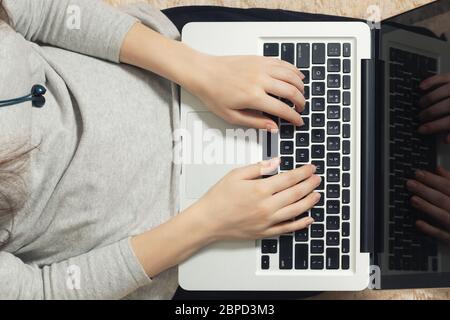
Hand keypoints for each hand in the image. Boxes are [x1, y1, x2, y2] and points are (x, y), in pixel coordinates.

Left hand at [188, 54, 304, 129]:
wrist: (204, 72)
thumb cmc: (214, 93)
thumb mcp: (232, 116)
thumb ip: (255, 122)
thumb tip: (272, 127)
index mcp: (253, 97)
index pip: (282, 109)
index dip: (294, 117)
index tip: (298, 121)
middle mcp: (260, 80)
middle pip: (291, 91)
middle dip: (301, 102)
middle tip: (301, 109)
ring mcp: (261, 67)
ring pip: (290, 75)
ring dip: (300, 86)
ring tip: (301, 94)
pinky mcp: (260, 59)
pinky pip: (283, 63)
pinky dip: (293, 70)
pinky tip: (297, 76)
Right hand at [190, 159, 319, 240]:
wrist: (208, 220)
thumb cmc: (219, 198)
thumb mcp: (236, 174)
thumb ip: (258, 167)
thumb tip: (276, 162)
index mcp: (260, 189)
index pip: (289, 178)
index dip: (303, 172)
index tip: (311, 168)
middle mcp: (267, 206)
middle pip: (296, 193)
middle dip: (310, 184)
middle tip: (317, 178)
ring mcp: (268, 221)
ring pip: (296, 210)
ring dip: (309, 201)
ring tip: (317, 194)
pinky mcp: (266, 232)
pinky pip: (288, 228)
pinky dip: (301, 224)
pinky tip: (308, 219)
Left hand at [406, 166, 449, 243]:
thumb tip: (438, 169)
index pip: (449, 186)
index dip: (433, 179)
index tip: (418, 173)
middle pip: (443, 199)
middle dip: (426, 191)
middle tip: (410, 184)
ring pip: (443, 216)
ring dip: (427, 208)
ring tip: (413, 199)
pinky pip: (443, 235)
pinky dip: (431, 229)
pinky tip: (418, 222)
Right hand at [418, 73, 449, 141]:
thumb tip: (446, 139)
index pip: (448, 122)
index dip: (433, 126)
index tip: (421, 129)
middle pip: (443, 106)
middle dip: (428, 113)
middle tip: (420, 117)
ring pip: (441, 92)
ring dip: (427, 99)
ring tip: (421, 104)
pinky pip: (442, 78)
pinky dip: (430, 82)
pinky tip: (422, 87)